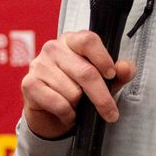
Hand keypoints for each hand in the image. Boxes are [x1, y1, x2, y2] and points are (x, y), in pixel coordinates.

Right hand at [20, 30, 135, 139]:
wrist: (50, 114)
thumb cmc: (78, 91)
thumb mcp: (103, 81)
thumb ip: (118, 73)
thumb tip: (126, 68)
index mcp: (72, 40)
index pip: (89, 40)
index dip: (103, 58)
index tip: (111, 75)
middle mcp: (53, 48)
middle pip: (85, 72)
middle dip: (102, 97)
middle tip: (111, 113)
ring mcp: (39, 64)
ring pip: (72, 91)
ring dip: (79, 106)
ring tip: (76, 105)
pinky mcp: (29, 84)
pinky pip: (58, 103)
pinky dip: (67, 114)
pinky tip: (67, 113)